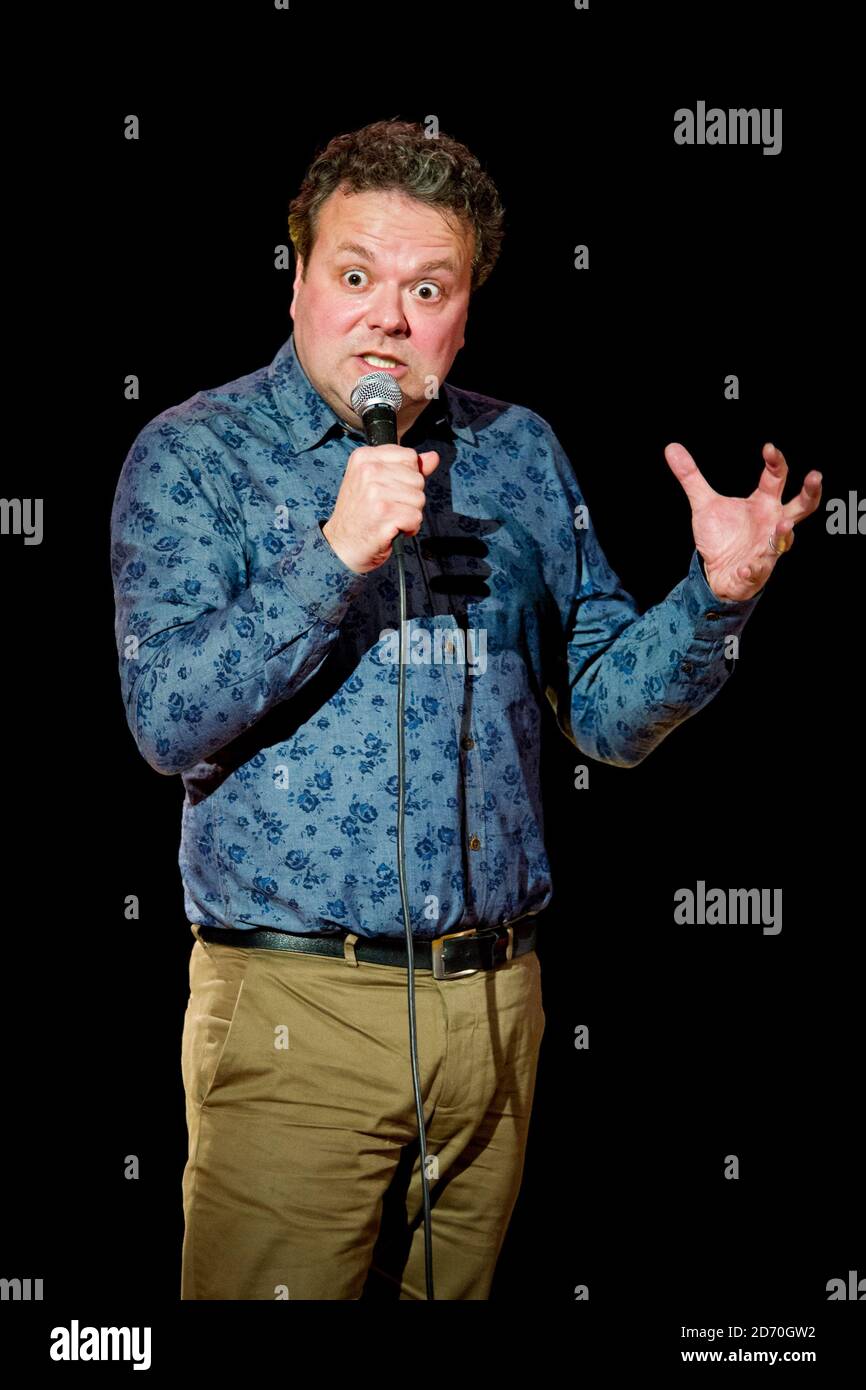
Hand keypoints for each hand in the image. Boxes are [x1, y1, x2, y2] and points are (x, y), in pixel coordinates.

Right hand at [322, 444, 439, 573]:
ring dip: (409, 514)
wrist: (342, 545)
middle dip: (410, 497)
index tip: (390, 489)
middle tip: (387, 507)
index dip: (407, 477)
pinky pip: (416, 517)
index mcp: (365, 457)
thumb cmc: (359, 514)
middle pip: (417, 478)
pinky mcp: (384, 514)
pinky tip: (392, 529)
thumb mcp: (376, 482)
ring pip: (419, 498)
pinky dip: (409, 528)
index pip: (409, 456)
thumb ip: (406, 468)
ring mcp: (376, 492)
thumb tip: (433, 457)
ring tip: (389, 518)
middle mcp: (368, 471)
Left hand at [664, 441, 822, 600]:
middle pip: (802, 505)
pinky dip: (753, 569)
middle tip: (815, 475)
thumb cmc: (721, 535)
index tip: (769, 448)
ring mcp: (767, 547)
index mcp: (764, 502)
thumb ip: (691, 477)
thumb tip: (671, 447)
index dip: (776, 462)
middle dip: (810, 492)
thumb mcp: (704, 504)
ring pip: (783, 540)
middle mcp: (772, 522)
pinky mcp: (757, 571)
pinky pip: (758, 570)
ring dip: (784, 533)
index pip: (776, 477)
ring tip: (784, 525)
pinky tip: (747, 567)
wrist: (716, 571)